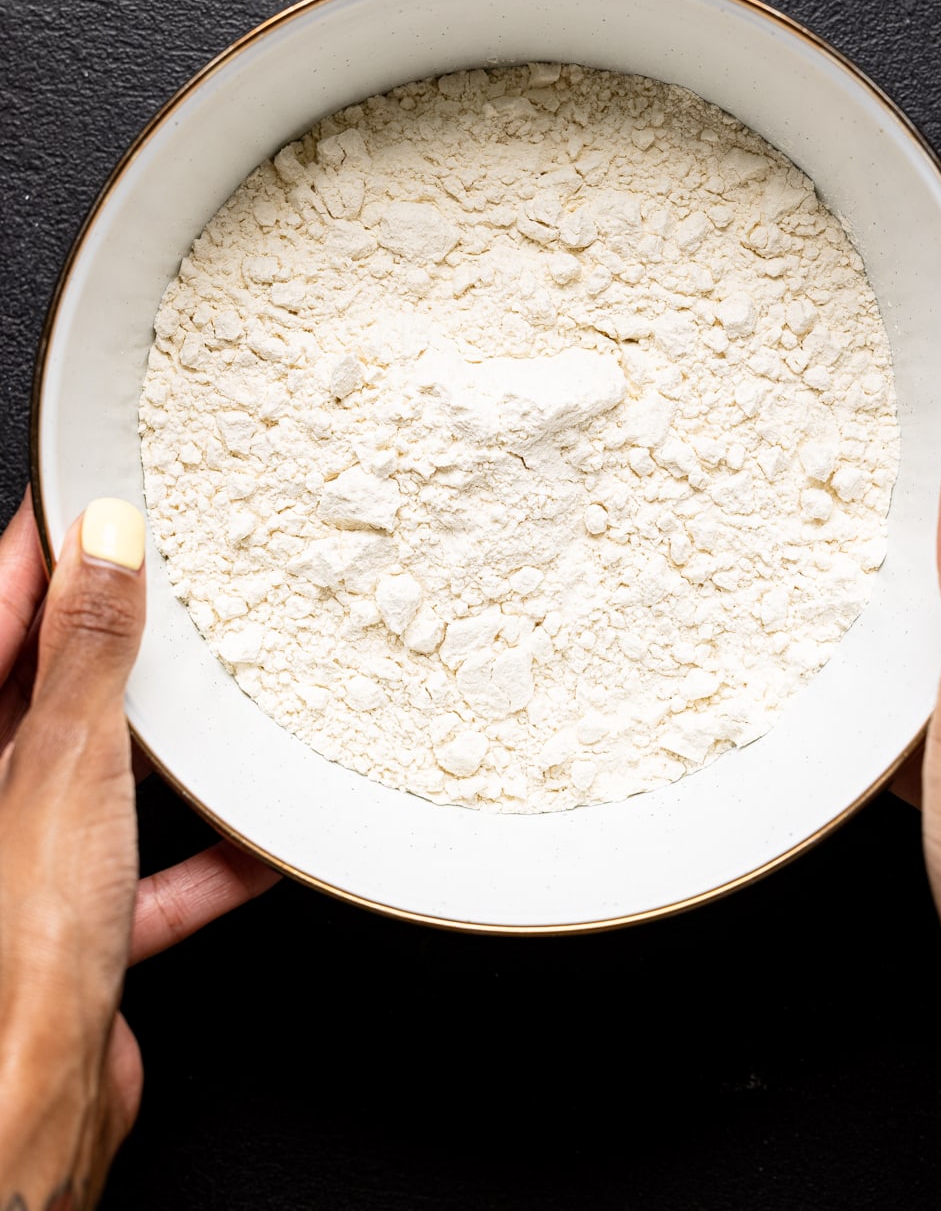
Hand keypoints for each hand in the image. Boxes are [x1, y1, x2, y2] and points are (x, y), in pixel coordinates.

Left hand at [0, 490, 280, 1209]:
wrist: (31, 1106)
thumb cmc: (14, 944)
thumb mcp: (66, 763)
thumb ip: (88, 651)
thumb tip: (105, 544)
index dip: (45, 546)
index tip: (89, 496)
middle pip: (45, 688)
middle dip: (111, 640)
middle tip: (167, 582)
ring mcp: (24, 861)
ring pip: (99, 776)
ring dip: (163, 749)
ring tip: (215, 700)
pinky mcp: (72, 926)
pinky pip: (146, 870)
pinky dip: (202, 855)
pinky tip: (255, 841)